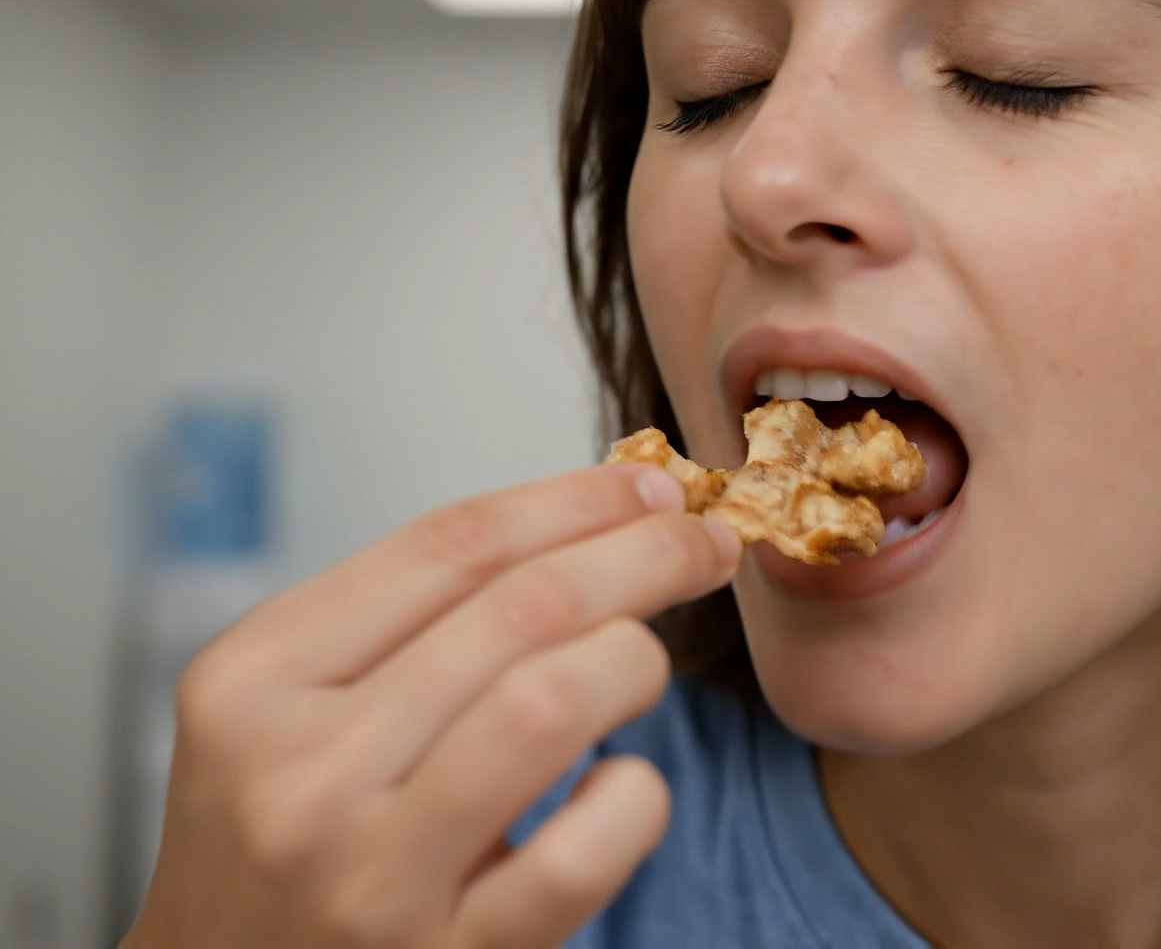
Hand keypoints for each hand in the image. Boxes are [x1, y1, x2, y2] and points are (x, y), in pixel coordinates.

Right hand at [123, 464, 739, 947]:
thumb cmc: (277, 843)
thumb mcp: (284, 710)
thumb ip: (404, 622)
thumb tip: (593, 520)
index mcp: (254, 682)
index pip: (449, 545)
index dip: (573, 499)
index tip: (646, 486)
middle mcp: (301, 773)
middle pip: (518, 608)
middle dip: (642, 555)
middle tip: (705, 544)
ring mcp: (371, 875)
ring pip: (551, 703)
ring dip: (633, 661)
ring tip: (644, 666)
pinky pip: (583, 851)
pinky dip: (633, 801)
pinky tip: (621, 788)